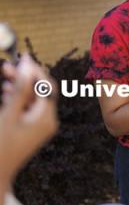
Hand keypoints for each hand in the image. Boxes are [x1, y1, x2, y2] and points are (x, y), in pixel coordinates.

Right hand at [0, 55, 57, 180]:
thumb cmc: (0, 146)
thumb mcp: (9, 114)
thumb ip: (20, 90)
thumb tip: (28, 67)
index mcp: (46, 118)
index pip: (46, 87)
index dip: (35, 71)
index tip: (22, 57)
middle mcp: (48, 122)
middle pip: (40, 92)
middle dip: (25, 77)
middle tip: (7, 66)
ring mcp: (41, 127)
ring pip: (33, 100)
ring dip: (19, 87)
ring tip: (3, 75)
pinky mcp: (33, 130)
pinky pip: (28, 110)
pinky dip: (18, 99)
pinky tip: (5, 92)